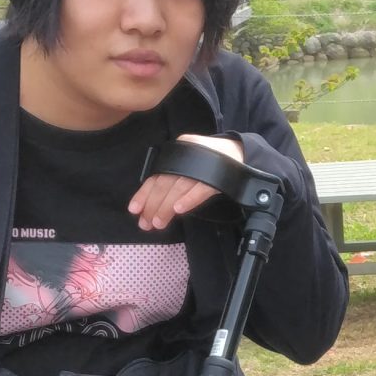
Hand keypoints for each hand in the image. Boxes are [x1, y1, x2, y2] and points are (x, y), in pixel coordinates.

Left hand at [129, 133, 243, 229]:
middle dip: (153, 204)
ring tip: (158, 222)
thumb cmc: (211, 161)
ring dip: (166, 206)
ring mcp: (203, 164)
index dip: (144, 193)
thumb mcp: (189, 162)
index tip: (134, 210)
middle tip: (145, 223)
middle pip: (166, 182)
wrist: (241, 152)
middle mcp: (187, 156)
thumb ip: (174, 175)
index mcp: (178, 152)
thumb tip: (154, 199)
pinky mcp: (219, 174)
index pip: (157, 175)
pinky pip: (202, 188)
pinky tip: (179, 210)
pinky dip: (189, 199)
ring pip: (179, 187)